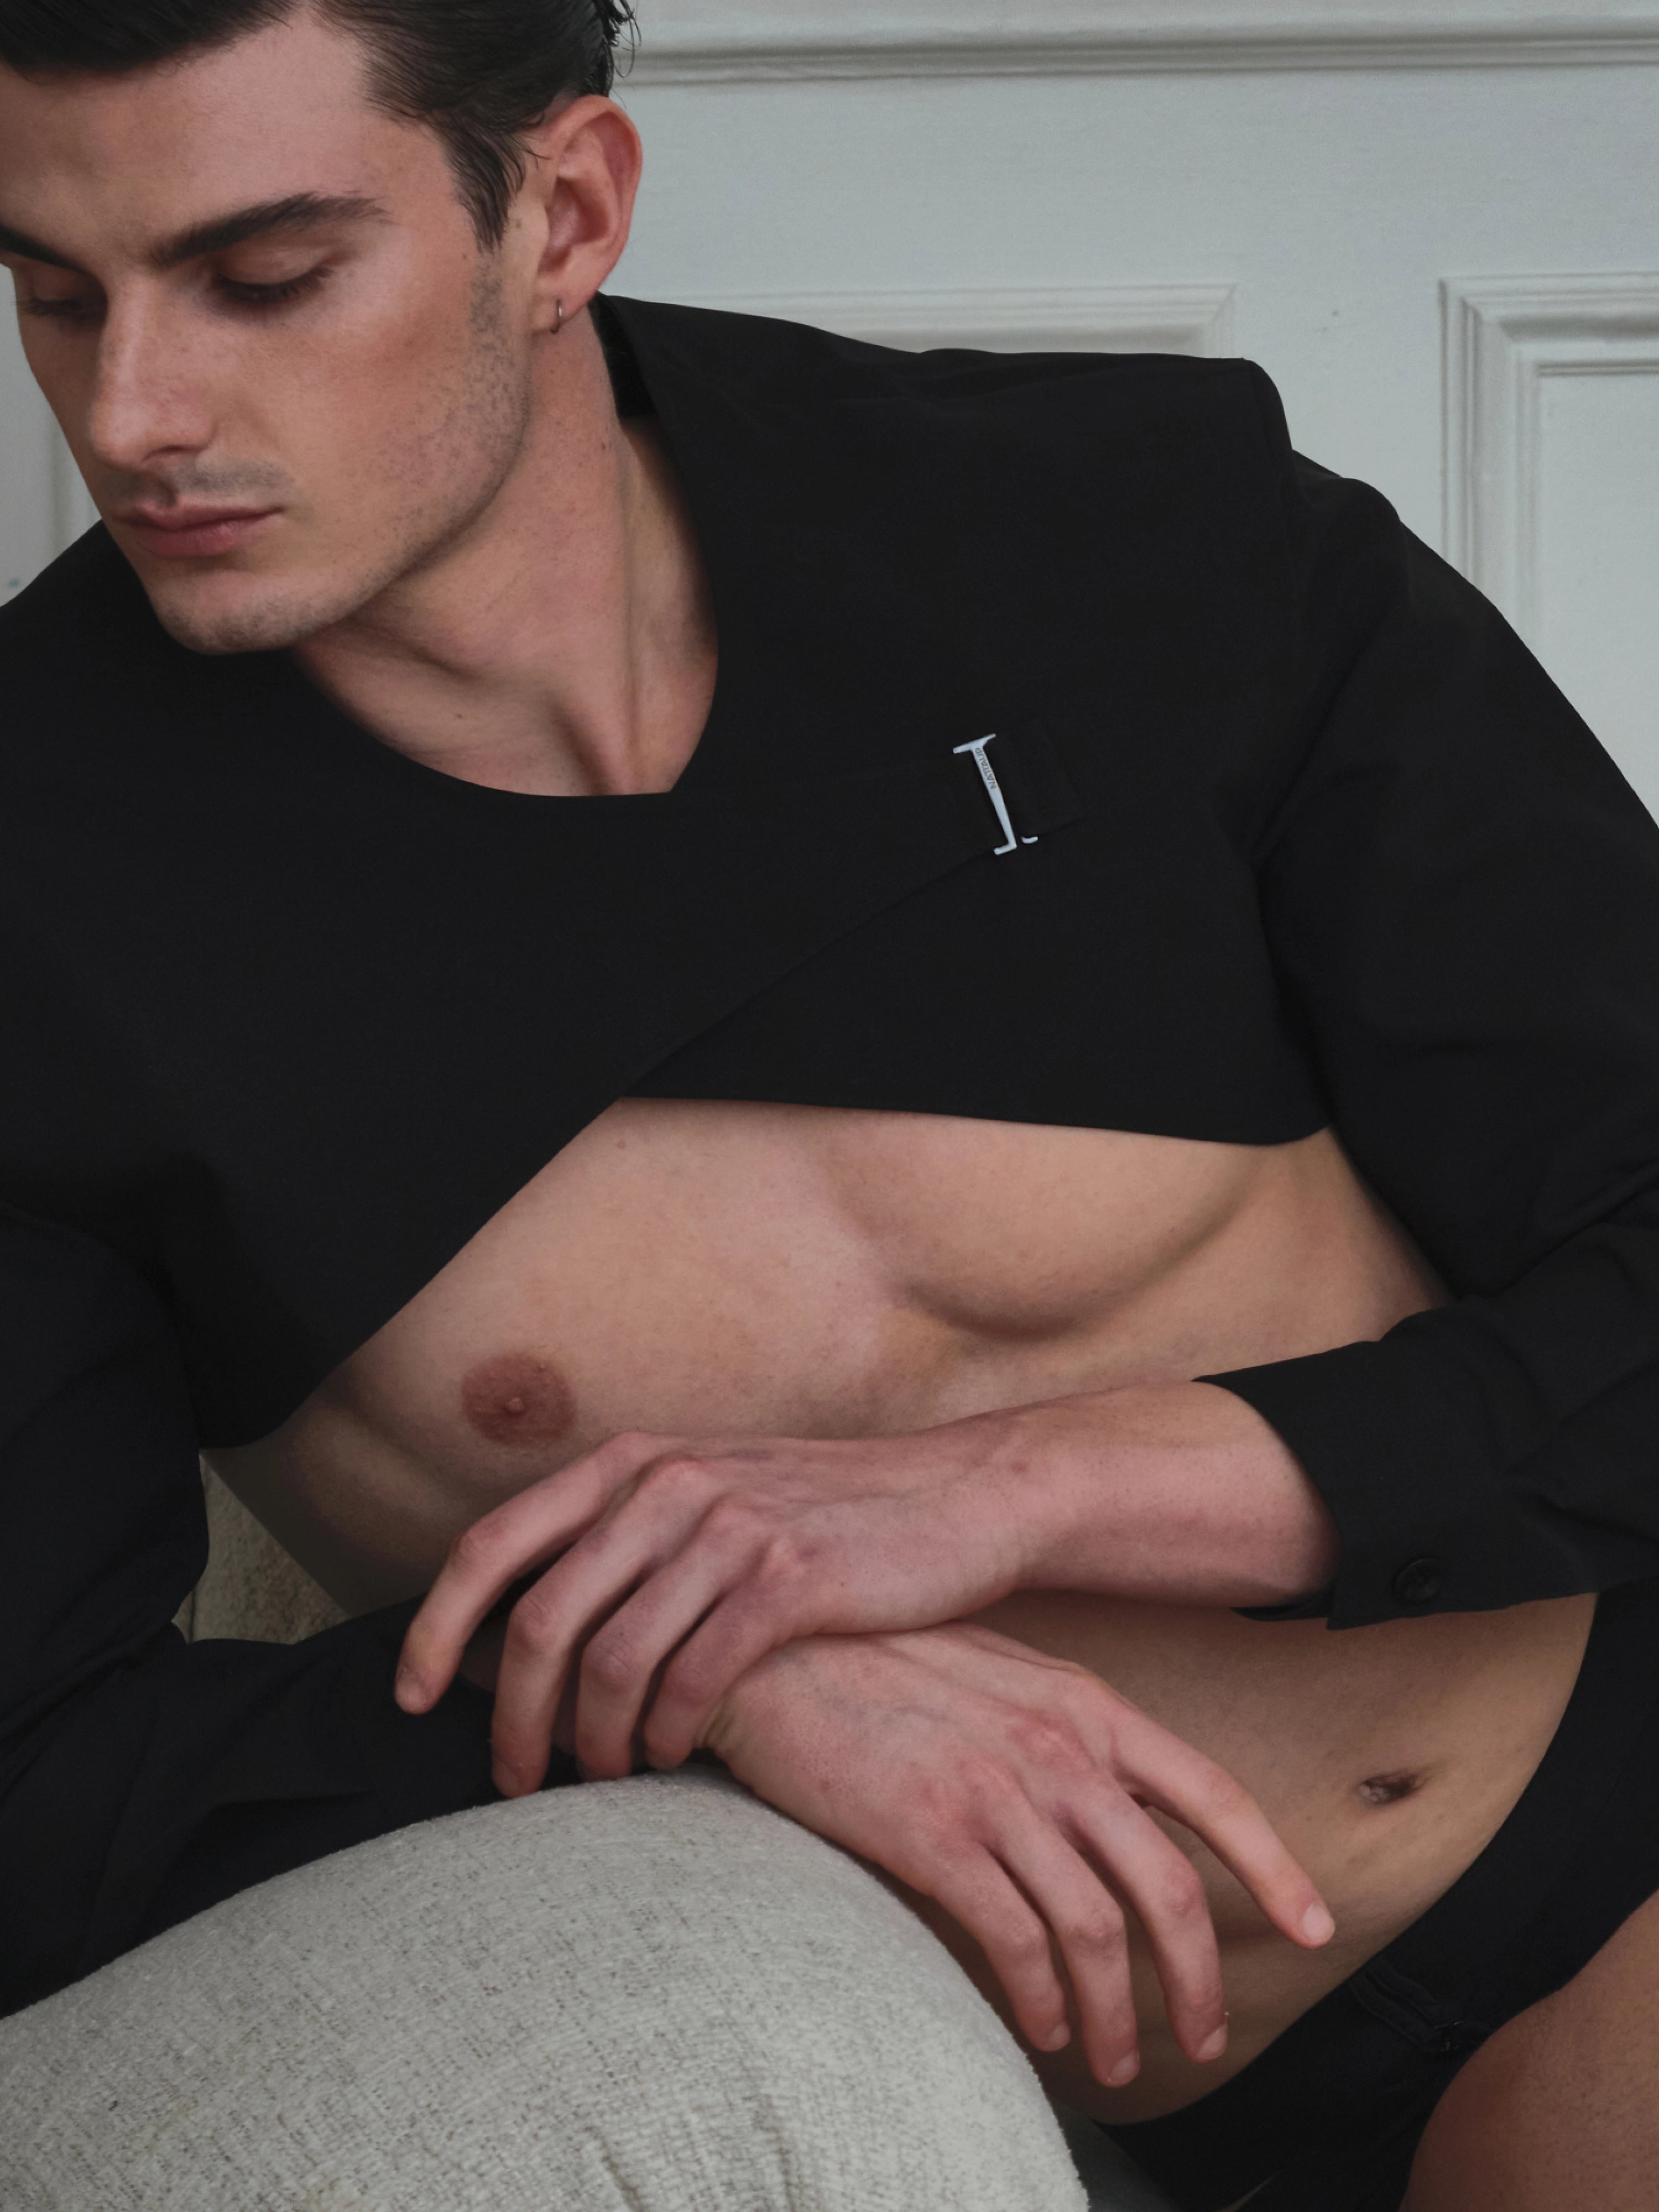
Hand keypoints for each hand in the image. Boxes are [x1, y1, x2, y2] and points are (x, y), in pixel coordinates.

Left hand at [396, 1418, 1042, 1788]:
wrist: (958, 1496)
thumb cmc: (826, 1514)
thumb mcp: (712, 1494)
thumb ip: (629, 1535)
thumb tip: (535, 1616)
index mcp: (633, 1463)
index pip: (493, 1544)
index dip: (436, 1625)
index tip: (410, 1698)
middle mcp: (667, 1484)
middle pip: (540, 1618)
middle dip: (510, 1716)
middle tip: (509, 1780)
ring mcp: (727, 1527)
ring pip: (611, 1659)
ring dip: (590, 1741)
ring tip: (599, 1782)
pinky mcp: (788, 1578)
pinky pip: (692, 1677)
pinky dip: (665, 1732)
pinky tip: (669, 1757)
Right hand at [699, 1623, 1335, 2089]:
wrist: (776, 1644)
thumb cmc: (882, 1657)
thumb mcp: (998, 1672)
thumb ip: (1060, 1731)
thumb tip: (1105, 1804)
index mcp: (1085, 1704)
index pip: (1210, 1793)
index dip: (1272, 1866)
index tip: (1312, 1926)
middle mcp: (1059, 1747)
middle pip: (1167, 1886)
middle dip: (1198, 1977)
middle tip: (1201, 2036)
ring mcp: (999, 1790)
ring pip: (1097, 1930)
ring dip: (1117, 2013)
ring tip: (1116, 2060)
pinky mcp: (936, 1834)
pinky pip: (1015, 1942)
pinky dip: (1041, 2000)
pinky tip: (1041, 2029)